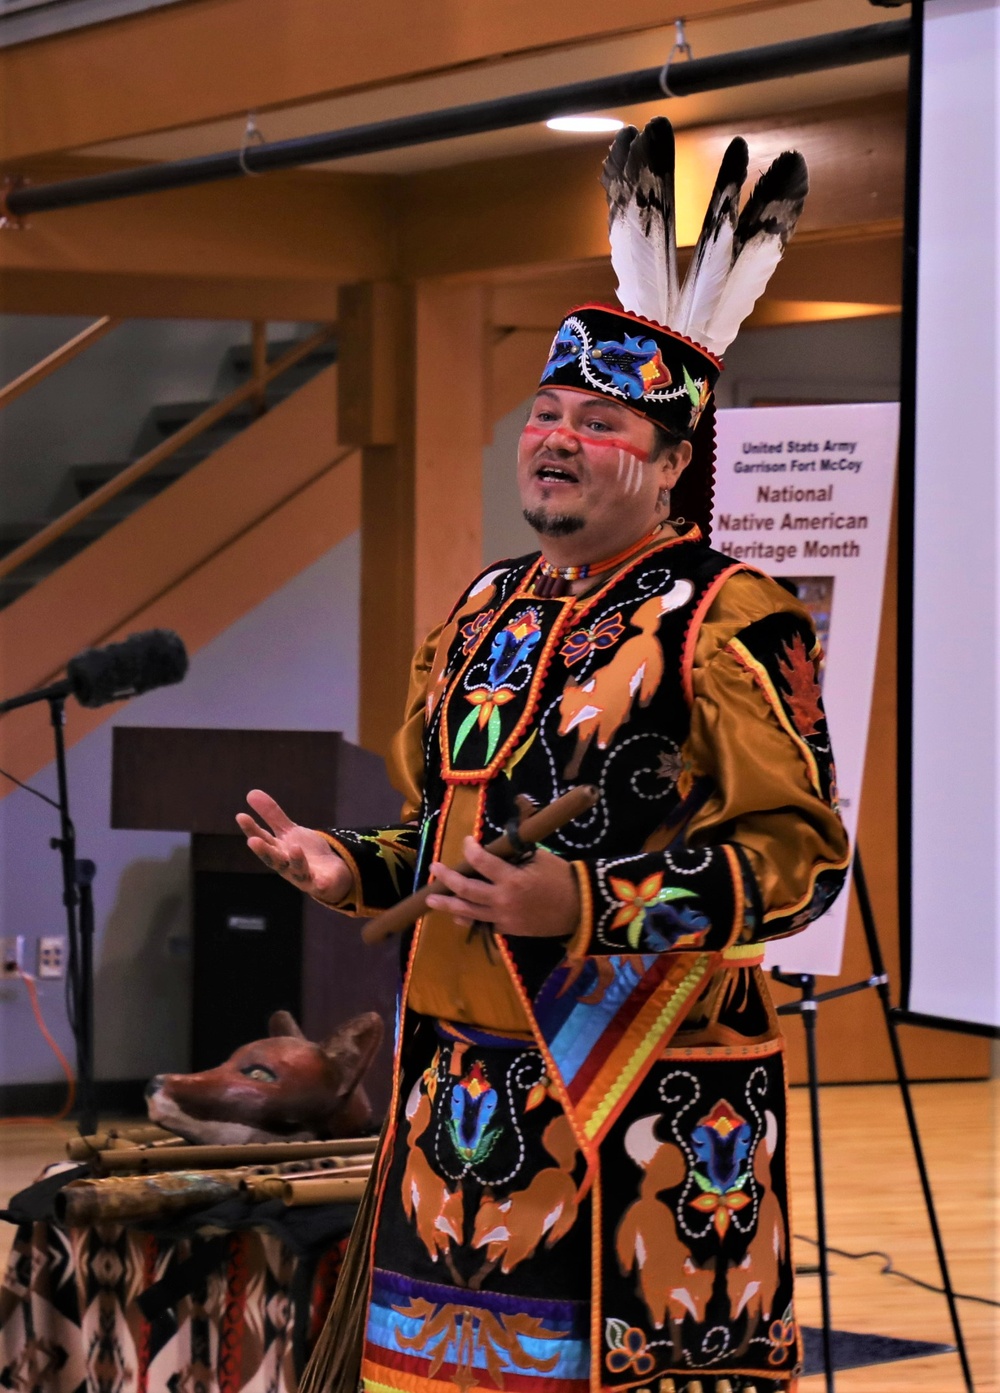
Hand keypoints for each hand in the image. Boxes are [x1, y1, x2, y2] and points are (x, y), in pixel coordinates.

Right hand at [236, 789, 352, 904]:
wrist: (331, 874)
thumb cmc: (305, 853)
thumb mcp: (289, 832)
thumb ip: (272, 815)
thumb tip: (250, 793)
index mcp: (278, 851)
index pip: (262, 839)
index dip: (251, 829)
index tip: (241, 816)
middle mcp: (287, 865)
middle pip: (274, 859)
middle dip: (264, 851)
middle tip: (253, 841)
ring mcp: (304, 876)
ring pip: (297, 870)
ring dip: (296, 861)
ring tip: (294, 847)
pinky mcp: (322, 883)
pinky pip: (321, 884)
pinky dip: (321, 883)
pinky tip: (322, 882)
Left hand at [425, 836, 578, 937]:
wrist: (579, 908)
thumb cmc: (561, 877)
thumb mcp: (538, 857)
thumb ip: (514, 853)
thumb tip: (494, 847)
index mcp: (512, 879)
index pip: (481, 862)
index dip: (470, 849)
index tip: (467, 841)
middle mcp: (502, 900)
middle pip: (466, 890)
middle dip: (447, 878)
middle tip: (434, 869)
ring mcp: (504, 918)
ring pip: (468, 912)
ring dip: (447, 905)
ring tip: (431, 900)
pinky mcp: (509, 930)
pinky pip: (483, 924)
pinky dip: (469, 919)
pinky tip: (458, 915)